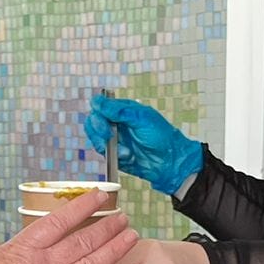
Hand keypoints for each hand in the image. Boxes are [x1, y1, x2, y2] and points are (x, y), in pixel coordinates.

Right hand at [84, 94, 204, 197]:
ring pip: (94, 138)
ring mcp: (115, 140)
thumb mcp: (142, 119)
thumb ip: (119, 110)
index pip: (100, 106)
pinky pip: (103, 154)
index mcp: (123, 111)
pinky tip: (127, 156)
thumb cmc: (162, 137)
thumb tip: (97, 101)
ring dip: (105, 144)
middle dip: (98, 129)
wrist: (170, 163)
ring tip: (124, 151)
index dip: (98, 112)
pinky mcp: (115, 155)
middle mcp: (116, 124)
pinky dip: (113, 156)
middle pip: (93, 122)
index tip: (103, 120)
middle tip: (109, 136)